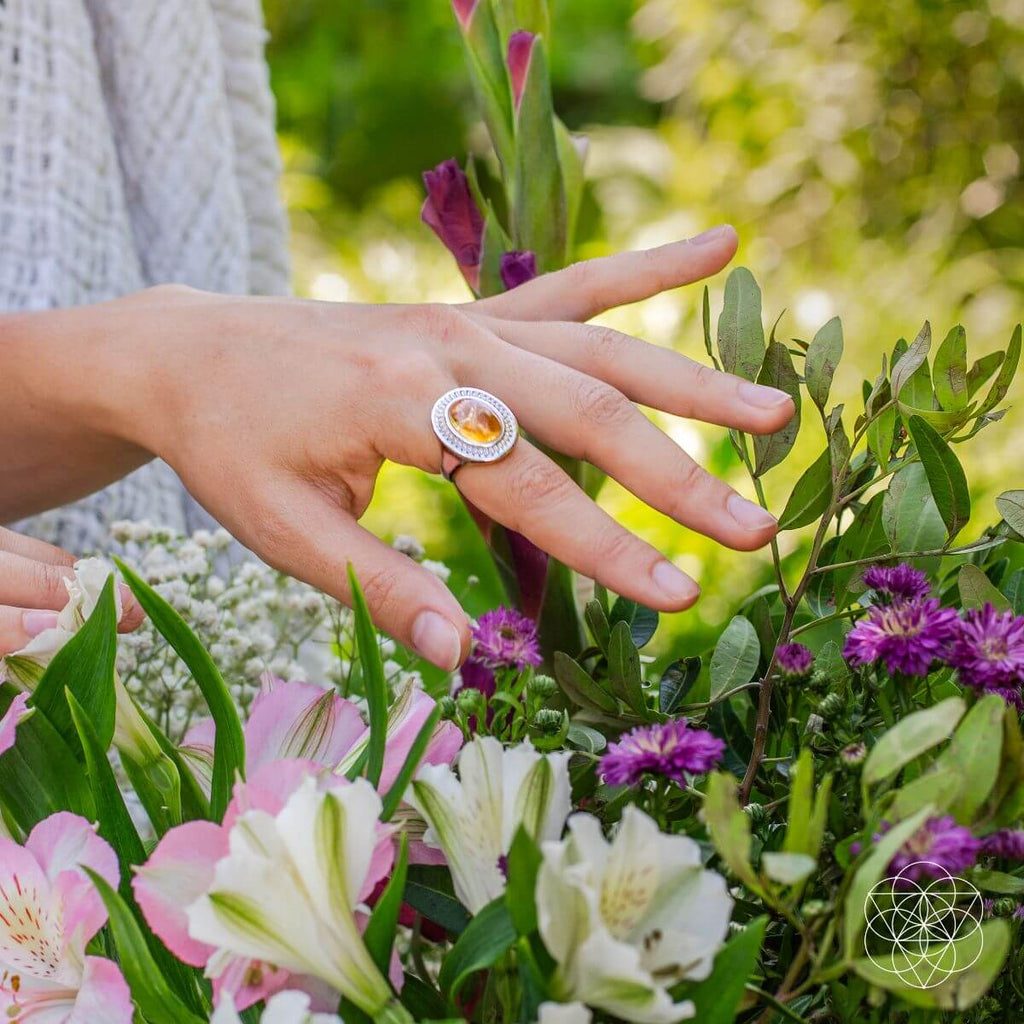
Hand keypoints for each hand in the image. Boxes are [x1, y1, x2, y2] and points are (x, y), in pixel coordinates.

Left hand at [15, 225, 793, 668]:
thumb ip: (378, 587)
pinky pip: (574, 286)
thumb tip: (466, 655)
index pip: (526, 486)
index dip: (605, 547)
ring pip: (601, 346)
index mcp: (402, 402)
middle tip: (757, 526)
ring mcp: (470, 318)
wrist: (191, 351)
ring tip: (775, 409)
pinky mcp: (474, 311)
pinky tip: (720, 249)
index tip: (677, 595)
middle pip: (588, 409)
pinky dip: (649, 270)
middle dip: (678, 474)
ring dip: (691, 379)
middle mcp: (452, 346)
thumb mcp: (283, 529)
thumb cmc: (233, 446)